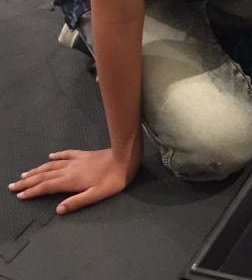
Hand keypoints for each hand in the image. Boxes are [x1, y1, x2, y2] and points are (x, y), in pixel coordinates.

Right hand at [8, 147, 139, 214]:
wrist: (125, 157)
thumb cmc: (113, 179)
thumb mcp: (97, 194)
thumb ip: (77, 202)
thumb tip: (59, 210)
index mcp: (70, 181)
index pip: (46, 187)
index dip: (32, 191)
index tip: (19, 195)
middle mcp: (69, 169)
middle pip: (44, 176)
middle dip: (28, 181)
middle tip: (13, 185)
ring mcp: (76, 160)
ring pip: (51, 165)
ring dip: (37, 170)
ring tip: (24, 174)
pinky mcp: (84, 154)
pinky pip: (66, 154)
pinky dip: (56, 156)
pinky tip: (50, 156)